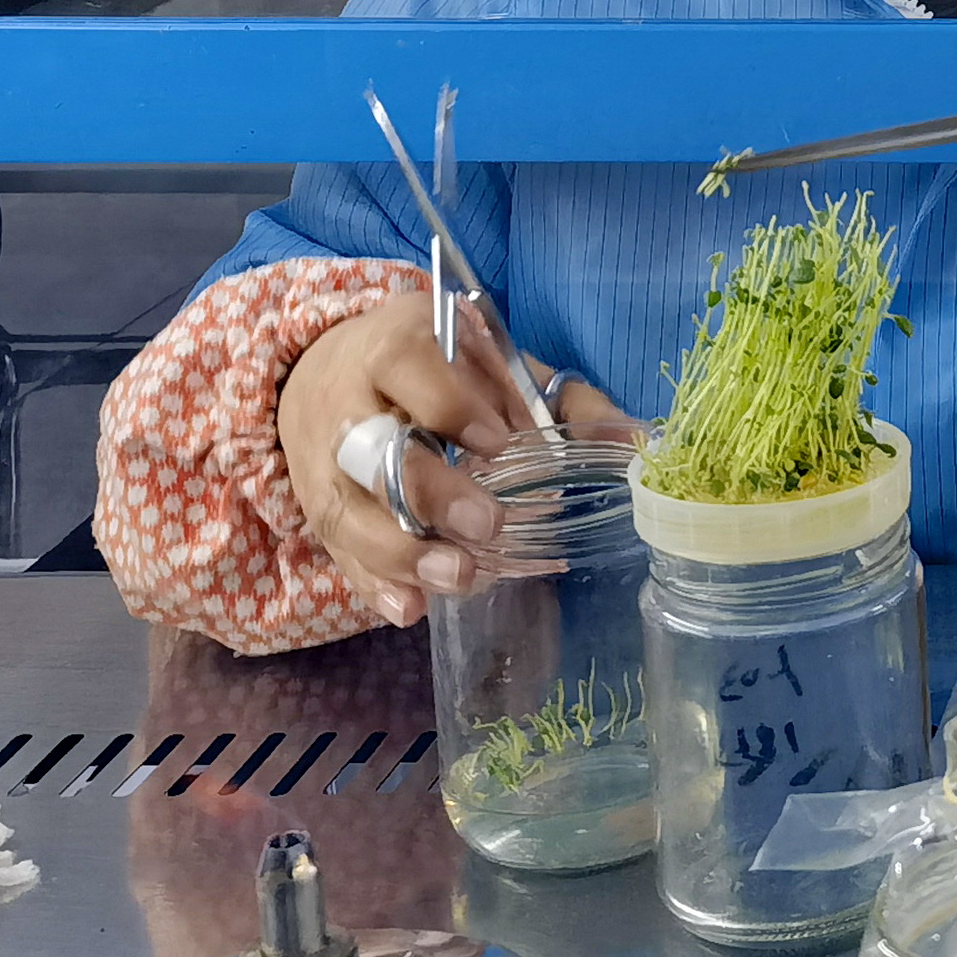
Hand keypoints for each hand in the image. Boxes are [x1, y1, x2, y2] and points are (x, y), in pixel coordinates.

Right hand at [274, 289, 641, 628]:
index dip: (453, 408)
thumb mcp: (496, 363)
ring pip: (347, 510)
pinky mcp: (318, 508)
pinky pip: (337, 551)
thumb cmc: (436, 368)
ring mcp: (322, 463)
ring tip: (457, 578)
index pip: (410, 370)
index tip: (498, 443)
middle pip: (373, 451)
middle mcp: (347, 405)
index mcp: (394, 348)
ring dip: (401, 553)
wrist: (333, 370)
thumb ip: (564, 402)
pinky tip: (409, 608)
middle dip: (429, 492)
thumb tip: (638, 443)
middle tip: (486, 524)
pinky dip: (373, 584)